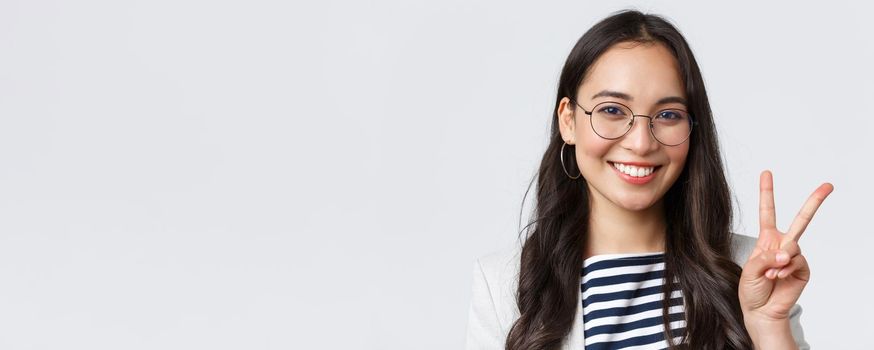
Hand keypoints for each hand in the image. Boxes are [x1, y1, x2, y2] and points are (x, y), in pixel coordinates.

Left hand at [739, 170, 832, 321]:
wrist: (760, 311)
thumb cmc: (751, 289)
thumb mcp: (750, 268)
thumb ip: (767, 256)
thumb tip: (787, 252)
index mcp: (767, 239)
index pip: (767, 212)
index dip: (767, 192)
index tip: (766, 173)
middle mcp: (782, 244)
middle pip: (801, 220)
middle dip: (815, 202)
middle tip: (828, 185)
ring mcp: (794, 256)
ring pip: (794, 244)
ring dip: (779, 259)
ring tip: (770, 273)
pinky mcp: (803, 269)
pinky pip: (796, 260)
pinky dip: (785, 268)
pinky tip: (778, 277)